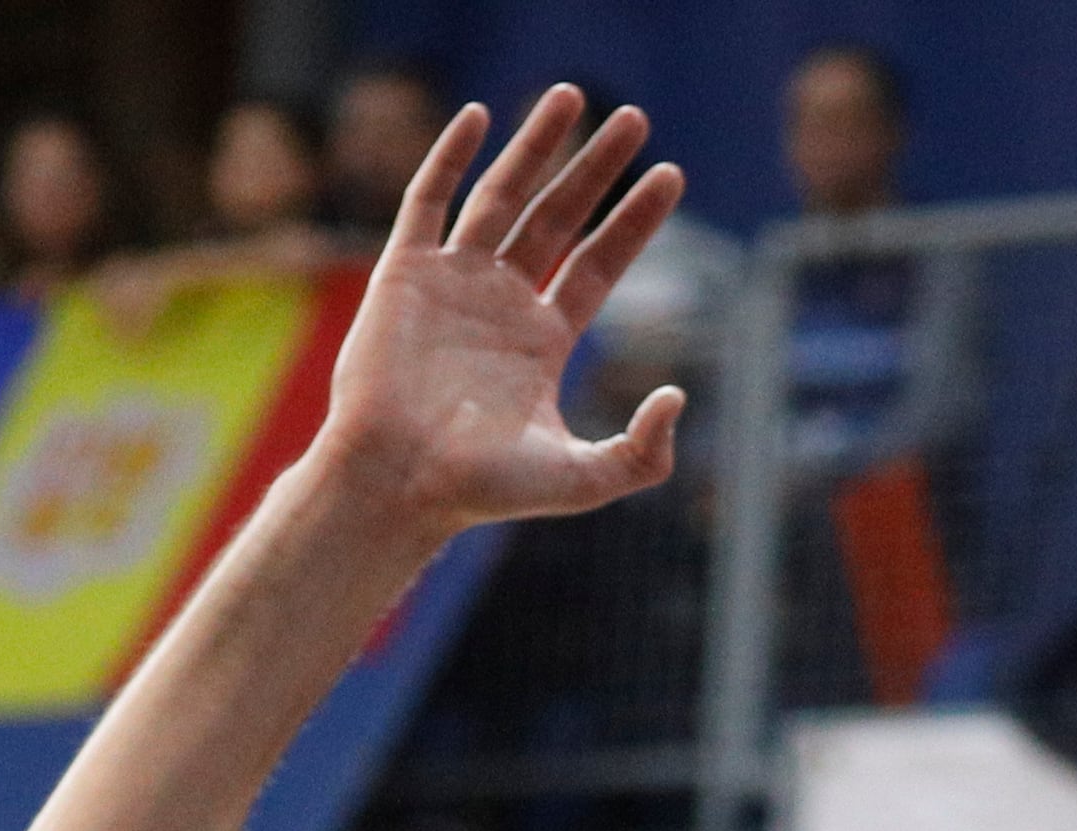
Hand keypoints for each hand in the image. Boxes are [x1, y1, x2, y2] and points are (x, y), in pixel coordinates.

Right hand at [314, 85, 690, 545]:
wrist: (397, 483)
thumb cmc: (481, 490)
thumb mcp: (582, 479)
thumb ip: (641, 452)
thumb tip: (679, 395)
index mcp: (541, 341)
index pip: (598, 263)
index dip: (634, 220)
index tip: (672, 174)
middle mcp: (500, 303)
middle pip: (558, 217)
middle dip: (596, 168)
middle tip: (636, 119)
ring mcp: (451, 283)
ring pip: (501, 195)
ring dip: (536, 145)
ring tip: (573, 95)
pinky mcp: (402, 274)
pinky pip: (427, 200)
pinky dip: (450, 156)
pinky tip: (479, 115)